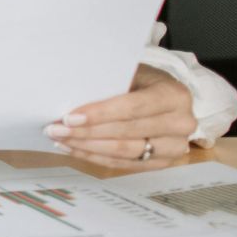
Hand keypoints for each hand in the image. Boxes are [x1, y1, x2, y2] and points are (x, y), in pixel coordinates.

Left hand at [48, 65, 196, 169]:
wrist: (164, 95)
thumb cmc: (142, 80)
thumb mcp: (130, 72)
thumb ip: (109, 84)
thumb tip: (69, 96)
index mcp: (175, 96)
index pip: (132, 108)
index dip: (100, 114)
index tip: (69, 118)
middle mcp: (181, 123)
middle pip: (126, 132)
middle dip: (86, 132)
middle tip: (55, 129)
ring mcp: (174, 147)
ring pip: (124, 151)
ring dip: (87, 147)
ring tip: (60, 139)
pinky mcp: (161, 162)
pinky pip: (124, 163)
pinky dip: (95, 156)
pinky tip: (74, 149)